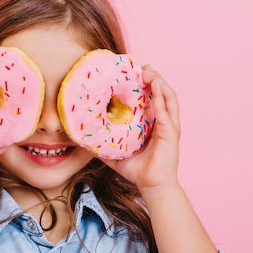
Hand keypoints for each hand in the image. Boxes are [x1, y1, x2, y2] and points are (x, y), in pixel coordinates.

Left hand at [102, 65, 180, 192]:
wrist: (152, 187)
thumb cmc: (137, 171)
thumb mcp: (115, 154)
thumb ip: (101, 146)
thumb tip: (81, 140)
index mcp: (152, 124)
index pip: (150, 99)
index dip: (144, 85)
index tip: (133, 72)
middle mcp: (163, 122)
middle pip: (161, 94)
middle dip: (153, 78)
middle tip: (142, 66)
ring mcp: (169, 126)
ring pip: (168, 98)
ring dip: (160, 83)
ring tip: (150, 71)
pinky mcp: (171, 133)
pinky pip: (166, 113)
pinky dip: (161, 99)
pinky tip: (155, 88)